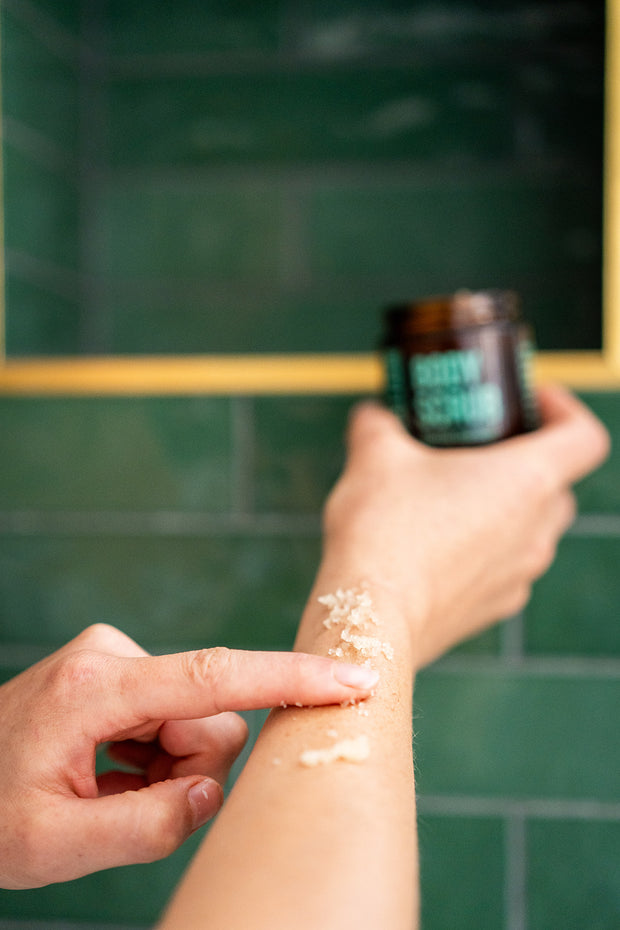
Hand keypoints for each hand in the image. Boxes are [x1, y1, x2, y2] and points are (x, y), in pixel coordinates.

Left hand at [0, 623, 377, 888]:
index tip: (353, 678)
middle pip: (212, 716)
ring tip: (112, 788)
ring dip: (171, 766)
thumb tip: (212, 791)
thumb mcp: (54, 846)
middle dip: (191, 769)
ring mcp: (115, 658)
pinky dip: (158, 754)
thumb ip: (145, 827)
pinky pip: (176, 715)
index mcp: (95, 689)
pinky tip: (112, 770)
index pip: (214, 678)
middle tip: (131, 802)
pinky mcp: (121, 669)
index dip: (290, 680)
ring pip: (198, 719)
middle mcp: (111, 656)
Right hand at [323, 385, 609, 667]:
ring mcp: (520, 574)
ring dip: (505, 510)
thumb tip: (372, 415)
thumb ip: (378, 424)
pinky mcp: (495, 606)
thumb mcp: (375, 456)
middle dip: (528, 463)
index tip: (534, 404)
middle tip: (482, 450)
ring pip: (533, 531)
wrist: (373, 615)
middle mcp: (536, 530)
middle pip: (560, 487)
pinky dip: (484, 551)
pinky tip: (436, 546)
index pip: (586, 438)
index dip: (566, 411)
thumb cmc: (384, 531)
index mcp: (526, 480)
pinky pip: (505, 568)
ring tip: (452, 499)